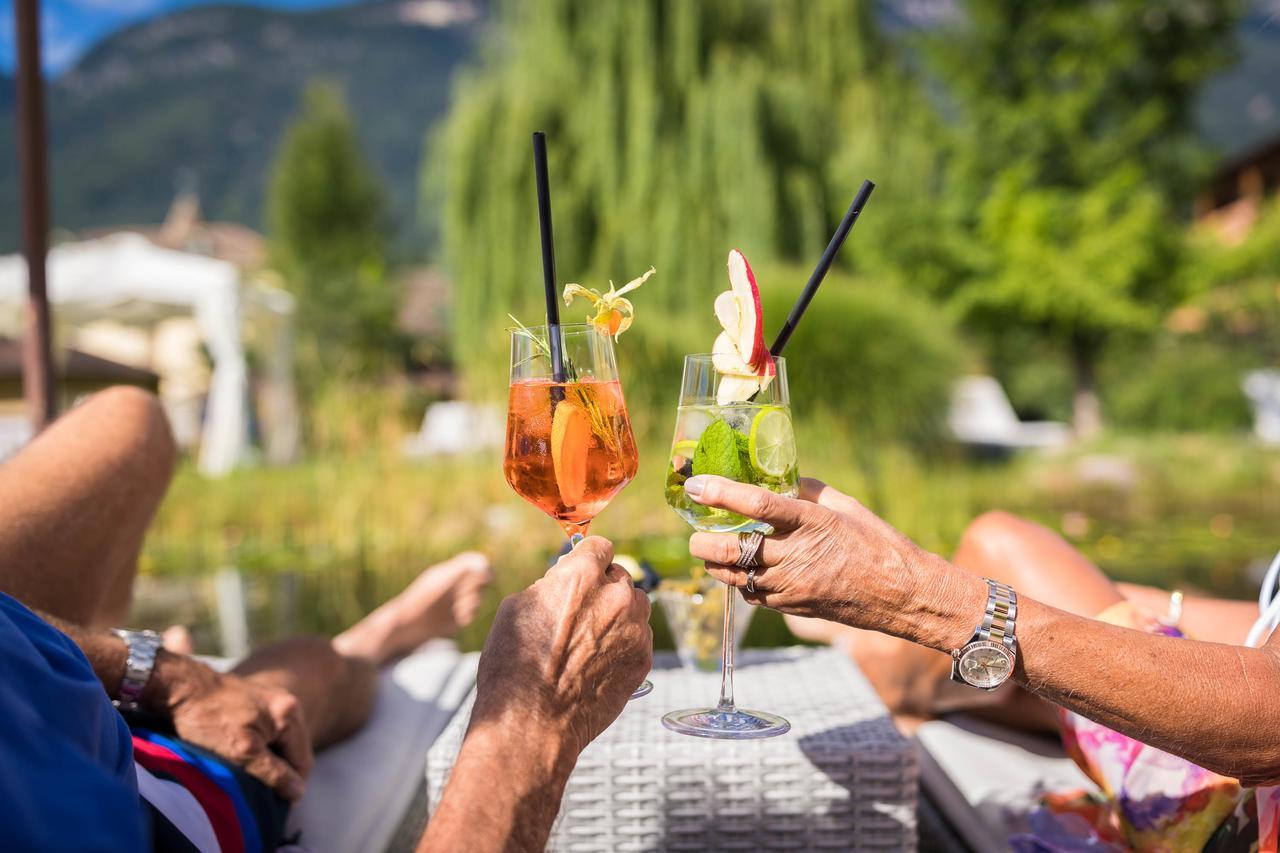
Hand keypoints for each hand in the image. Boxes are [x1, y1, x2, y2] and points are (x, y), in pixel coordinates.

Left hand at [149, 654, 312, 799]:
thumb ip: (274, 773)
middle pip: (293, 752)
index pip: (302, 762)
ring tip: (243, 772)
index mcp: (289, 714)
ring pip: (278, 743)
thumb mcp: (243, 752)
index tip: (268, 805)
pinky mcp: (255, 701)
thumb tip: (298, 793)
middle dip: (278, 773)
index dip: (289, 787)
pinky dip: (257, 748)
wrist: (179, 687)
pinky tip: (238, 754)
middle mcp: (287, 703)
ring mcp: (272, 700)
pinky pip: (267, 732)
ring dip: (266, 761)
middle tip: (253, 790)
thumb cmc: (208, 718)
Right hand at [469, 536, 651, 762]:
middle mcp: (615, 597)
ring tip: (590, 641)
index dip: (588, 559)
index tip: (583, 571)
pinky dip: (624, 644)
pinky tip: (598, 663)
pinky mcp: (643, 660)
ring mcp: (635, 630)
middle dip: (603, 589)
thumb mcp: (517, 608)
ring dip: (619, 615)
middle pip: (620, 576)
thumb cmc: (514, 668)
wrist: (532, 724)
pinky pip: (640, 637)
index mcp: (581, 576)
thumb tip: (565, 579)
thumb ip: (551, 585)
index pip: (600, 547)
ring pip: (636, 606)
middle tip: (580, 614)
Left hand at [684, 475, 970, 636]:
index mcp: (812, 523)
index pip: (756, 505)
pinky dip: (738, 581)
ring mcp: (792, 586)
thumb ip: (806, 490)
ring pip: (735, 577)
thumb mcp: (844, 506)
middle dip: (703, 540)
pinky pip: (751, 596)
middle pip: (733, 549)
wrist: (902, 595)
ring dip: (714, 563)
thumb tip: (776, 481)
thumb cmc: (877, 543)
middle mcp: (797, 556)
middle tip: (694, 531)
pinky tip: (739, 570)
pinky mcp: (792, 608)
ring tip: (708, 550)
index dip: (721, 493)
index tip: (696, 485)